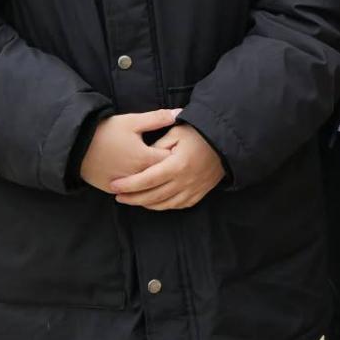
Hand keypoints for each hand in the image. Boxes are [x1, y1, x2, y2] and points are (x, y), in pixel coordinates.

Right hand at [79, 108, 178, 192]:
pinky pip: (131, 194)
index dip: (178, 154)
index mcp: (145, 158)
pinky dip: (139, 189)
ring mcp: (124, 186)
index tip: (179, 149)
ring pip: (148, 188)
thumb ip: (157, 119)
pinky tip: (143, 183)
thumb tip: (179, 113)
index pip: (172, 160)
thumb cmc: (104, 131)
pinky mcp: (112, 190)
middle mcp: (138, 175)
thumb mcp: (131, 121)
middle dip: (168, 169)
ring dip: (155, 182)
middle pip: (161, 177)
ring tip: (160, 174)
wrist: (74, 145)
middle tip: (174, 162)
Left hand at [110, 122, 226, 209]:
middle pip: (153, 196)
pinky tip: (153, 202)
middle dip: (133, 198)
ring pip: (164, 204)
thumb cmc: (198, 133)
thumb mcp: (176, 132)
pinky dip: (163, 206)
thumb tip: (142, 160)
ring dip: (146, 204)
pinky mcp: (199, 193)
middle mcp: (185, 181)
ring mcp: (193, 190)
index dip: (129, 185)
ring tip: (131, 200)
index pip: (147, 179)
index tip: (114, 186)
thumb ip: (157, 147)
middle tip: (118, 197)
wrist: (225, 142)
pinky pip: (178, 205)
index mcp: (177, 165)